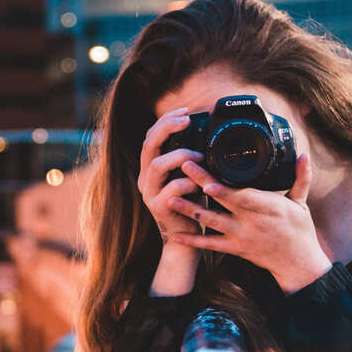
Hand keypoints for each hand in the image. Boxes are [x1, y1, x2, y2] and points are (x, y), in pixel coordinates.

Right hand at [137, 107, 205, 245]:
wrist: (185, 240)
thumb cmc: (191, 205)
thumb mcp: (189, 177)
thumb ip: (191, 159)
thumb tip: (206, 135)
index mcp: (150, 167)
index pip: (151, 136)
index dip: (166, 120)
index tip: (185, 112)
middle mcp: (145, 178)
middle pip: (148, 144)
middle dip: (167, 128)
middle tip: (186, 120)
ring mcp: (149, 193)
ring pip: (156, 165)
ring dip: (180, 156)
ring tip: (199, 156)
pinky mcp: (158, 207)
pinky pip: (172, 189)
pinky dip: (189, 183)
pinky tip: (201, 184)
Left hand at [165, 153, 332, 294]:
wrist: (297, 264)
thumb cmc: (299, 230)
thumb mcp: (301, 203)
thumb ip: (301, 178)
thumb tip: (304, 155)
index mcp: (269, 208)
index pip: (244, 197)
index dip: (225, 190)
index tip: (208, 179)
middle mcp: (252, 222)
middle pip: (223, 202)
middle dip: (201, 184)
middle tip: (183, 167)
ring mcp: (241, 236)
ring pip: (212, 222)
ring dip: (190, 210)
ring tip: (170, 198)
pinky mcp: (234, 248)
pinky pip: (210, 245)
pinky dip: (192, 240)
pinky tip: (175, 234)